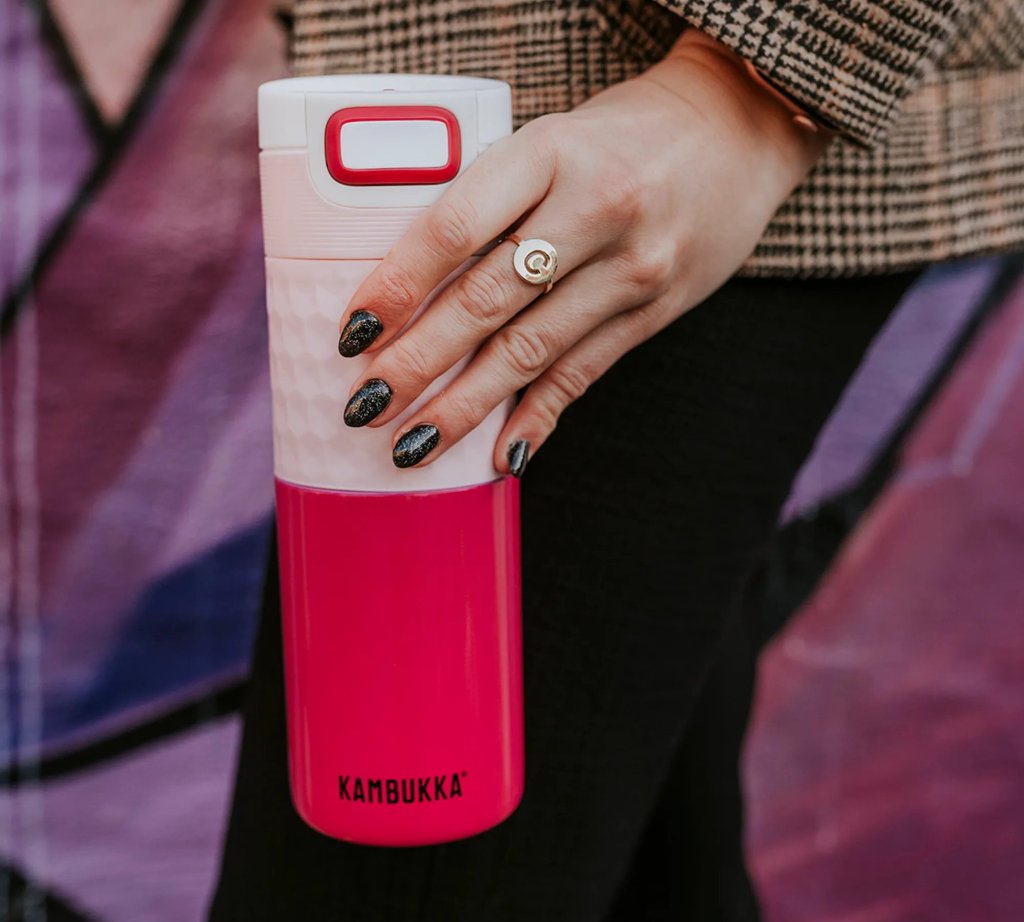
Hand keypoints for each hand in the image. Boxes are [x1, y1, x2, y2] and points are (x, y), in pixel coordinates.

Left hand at [337, 28, 833, 473]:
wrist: (736, 131)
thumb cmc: (623, 135)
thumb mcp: (550, 139)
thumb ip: (490, 200)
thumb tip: (409, 287)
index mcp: (550, 152)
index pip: (455, 226)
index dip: (398, 285)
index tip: (352, 333)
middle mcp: (595, 210)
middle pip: (487, 301)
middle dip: (417, 363)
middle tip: (365, 407)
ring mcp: (632, 269)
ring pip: (530, 351)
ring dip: (465, 406)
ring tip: (412, 445)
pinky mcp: (653, 313)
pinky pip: (583, 376)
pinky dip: (537, 419)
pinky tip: (501, 456)